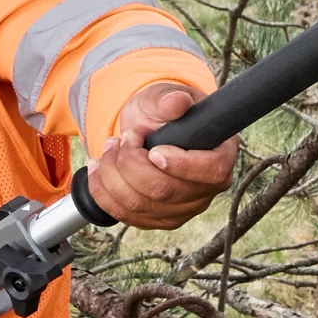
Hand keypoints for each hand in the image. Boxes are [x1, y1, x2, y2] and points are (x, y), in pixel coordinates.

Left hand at [91, 78, 238, 231]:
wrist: (147, 129)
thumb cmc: (162, 113)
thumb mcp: (164, 97)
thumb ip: (169, 99)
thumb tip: (178, 102)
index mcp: (220, 157)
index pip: (211, 172)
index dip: (180, 164)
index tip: (153, 150)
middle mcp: (205, 191)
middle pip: (166, 192)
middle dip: (132, 163)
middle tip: (123, 138)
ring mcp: (182, 211)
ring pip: (140, 205)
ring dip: (113, 174)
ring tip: (109, 147)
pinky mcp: (156, 220)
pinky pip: (125, 215)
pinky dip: (102, 192)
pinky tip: (97, 169)